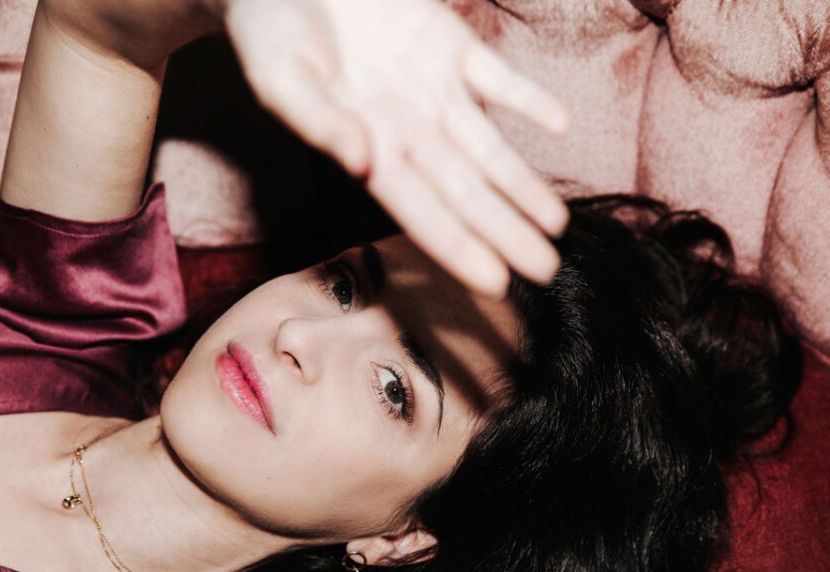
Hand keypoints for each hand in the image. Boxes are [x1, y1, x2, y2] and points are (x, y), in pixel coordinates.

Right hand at [223, 0, 569, 296]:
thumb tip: (358, 162)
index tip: (494, 281)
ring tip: (557, 224)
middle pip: (465, 191)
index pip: (420, 211)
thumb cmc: (269, 32)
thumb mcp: (278, 78)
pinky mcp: (447, 44)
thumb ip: (317, 121)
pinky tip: (560, 126)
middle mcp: (407, 129)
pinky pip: (497, 77)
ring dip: (523, 183)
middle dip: (505, 231)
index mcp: (366, 149)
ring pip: (488, 147)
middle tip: (546, 271)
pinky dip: (527, 99)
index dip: (458, 246)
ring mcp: (432, 89)